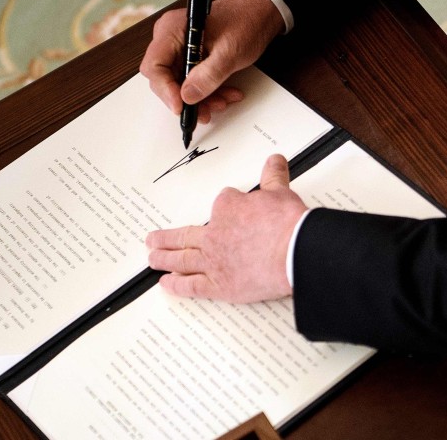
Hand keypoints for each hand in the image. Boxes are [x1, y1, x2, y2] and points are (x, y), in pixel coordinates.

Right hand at [140, 0, 283, 122]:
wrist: (259, 14)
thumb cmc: (246, 21)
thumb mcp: (230, 52)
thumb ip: (209, 75)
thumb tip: (188, 96)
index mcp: (172, 29)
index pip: (155, 66)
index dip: (165, 89)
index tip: (181, 106)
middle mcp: (170, 38)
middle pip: (164, 78)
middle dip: (186, 98)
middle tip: (206, 110)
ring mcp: (179, 48)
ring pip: (179, 84)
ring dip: (201, 98)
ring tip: (223, 100)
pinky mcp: (190, 56)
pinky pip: (190, 80)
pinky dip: (207, 90)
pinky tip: (224, 93)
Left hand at [146, 154, 306, 302]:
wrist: (294, 251)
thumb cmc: (286, 224)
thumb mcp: (279, 192)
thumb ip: (273, 176)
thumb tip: (274, 161)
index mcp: (227, 208)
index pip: (221, 205)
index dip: (227, 207)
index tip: (231, 210)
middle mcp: (214, 235)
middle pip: (185, 234)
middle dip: (167, 237)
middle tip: (153, 239)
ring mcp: (213, 261)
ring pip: (182, 259)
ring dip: (165, 258)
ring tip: (152, 258)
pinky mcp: (219, 285)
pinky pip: (192, 285)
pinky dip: (177, 285)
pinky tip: (166, 283)